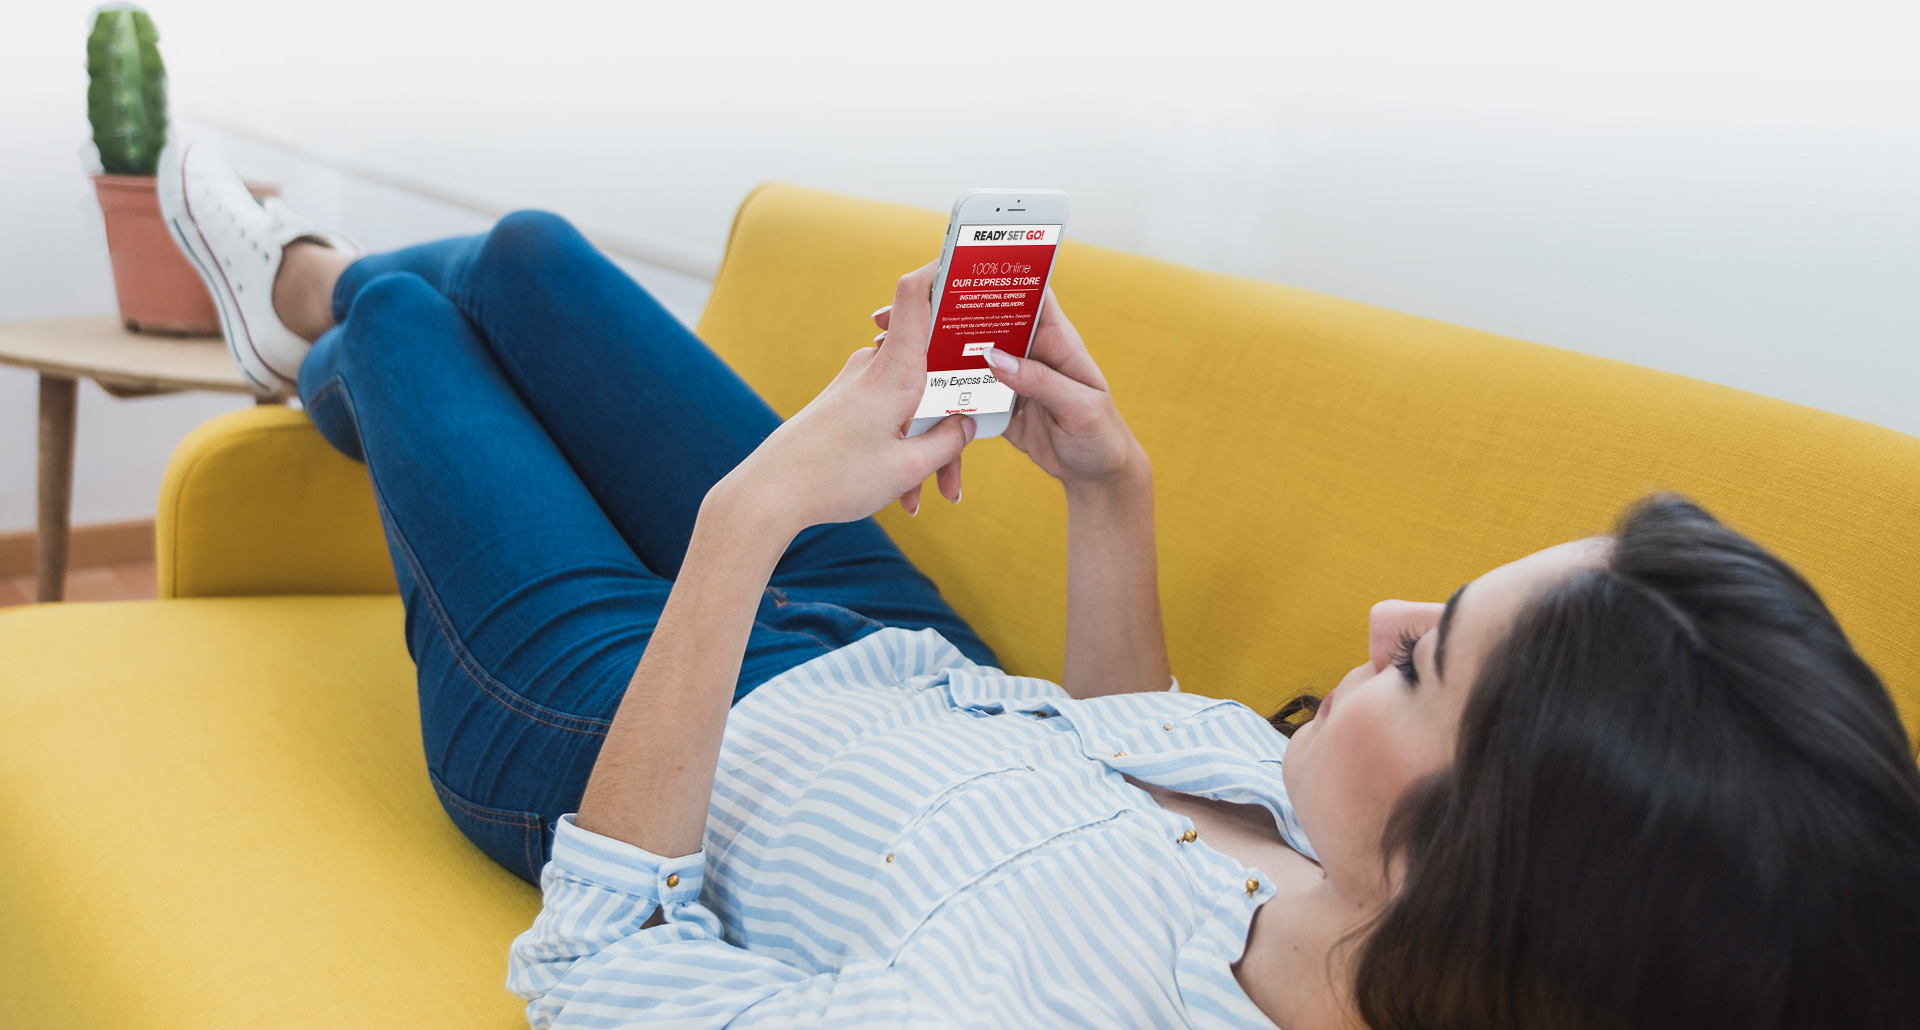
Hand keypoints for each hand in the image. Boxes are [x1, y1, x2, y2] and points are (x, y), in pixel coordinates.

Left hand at [711, 263, 974, 539]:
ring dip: (926, 447)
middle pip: (931, 370)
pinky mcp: (847, 402)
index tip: (968, 263)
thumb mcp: (907, 468)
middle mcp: (874, 367)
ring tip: (924, 497)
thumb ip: (948, 442)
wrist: (768, 494)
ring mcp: (858, 383)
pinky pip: (891, 415)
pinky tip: (904, 494)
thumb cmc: (835, 477)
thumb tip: (966, 423)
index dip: (941, 271)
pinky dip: (902, 448)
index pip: (915, 295)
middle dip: (952, 421)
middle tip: (954, 479)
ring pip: (913, 402)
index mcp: (894, 371)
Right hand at [876, 289, 1143, 490]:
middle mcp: (1028, 351)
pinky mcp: (995, 403)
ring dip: (930, 351)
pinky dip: (937, 392)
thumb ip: (1040, 381)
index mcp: (1055, 339)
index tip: (947, 273)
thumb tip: (995, 356)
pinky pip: (962, 392)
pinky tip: (909, 393)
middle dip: (939, 314)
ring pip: (963, 354)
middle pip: (979, 320)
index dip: (988, 278)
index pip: (1023, 293)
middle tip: (893, 315)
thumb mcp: (1080, 408)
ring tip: (888, 348)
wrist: (1097, 478)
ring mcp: (1008, 376)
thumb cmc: (1101, 437)